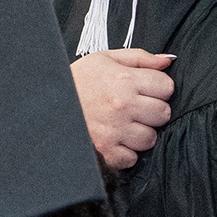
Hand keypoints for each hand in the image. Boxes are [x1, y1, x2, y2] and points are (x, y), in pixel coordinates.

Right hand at [72, 48, 173, 171]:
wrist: (49, 102)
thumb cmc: (79, 80)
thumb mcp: (106, 59)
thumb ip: (140, 58)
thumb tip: (167, 61)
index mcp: (124, 79)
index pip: (166, 87)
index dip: (158, 87)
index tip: (145, 89)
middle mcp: (122, 105)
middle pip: (163, 113)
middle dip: (154, 110)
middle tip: (137, 108)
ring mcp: (114, 130)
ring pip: (151, 138)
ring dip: (141, 133)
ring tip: (126, 124)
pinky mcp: (106, 150)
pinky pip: (132, 158)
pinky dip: (126, 152)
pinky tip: (116, 139)